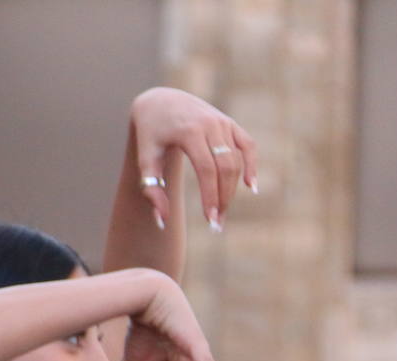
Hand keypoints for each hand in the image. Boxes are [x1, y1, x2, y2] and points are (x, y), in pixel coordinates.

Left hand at [130, 87, 257, 229]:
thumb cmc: (150, 134)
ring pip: (236, 160)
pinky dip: (251, 164)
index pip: (206, 170)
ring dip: (232, 188)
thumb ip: (151, 189)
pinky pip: (247, 145)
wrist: (161, 101)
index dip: (211, 196)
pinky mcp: (230, 123)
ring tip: (222, 212)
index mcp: (189, 131)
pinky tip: (250, 187)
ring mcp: (223, 122)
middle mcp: (210, 124)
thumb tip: (162, 222)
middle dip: (223, 197)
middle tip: (217, 223)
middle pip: (225, 167)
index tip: (210, 220)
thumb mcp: (145, 160)